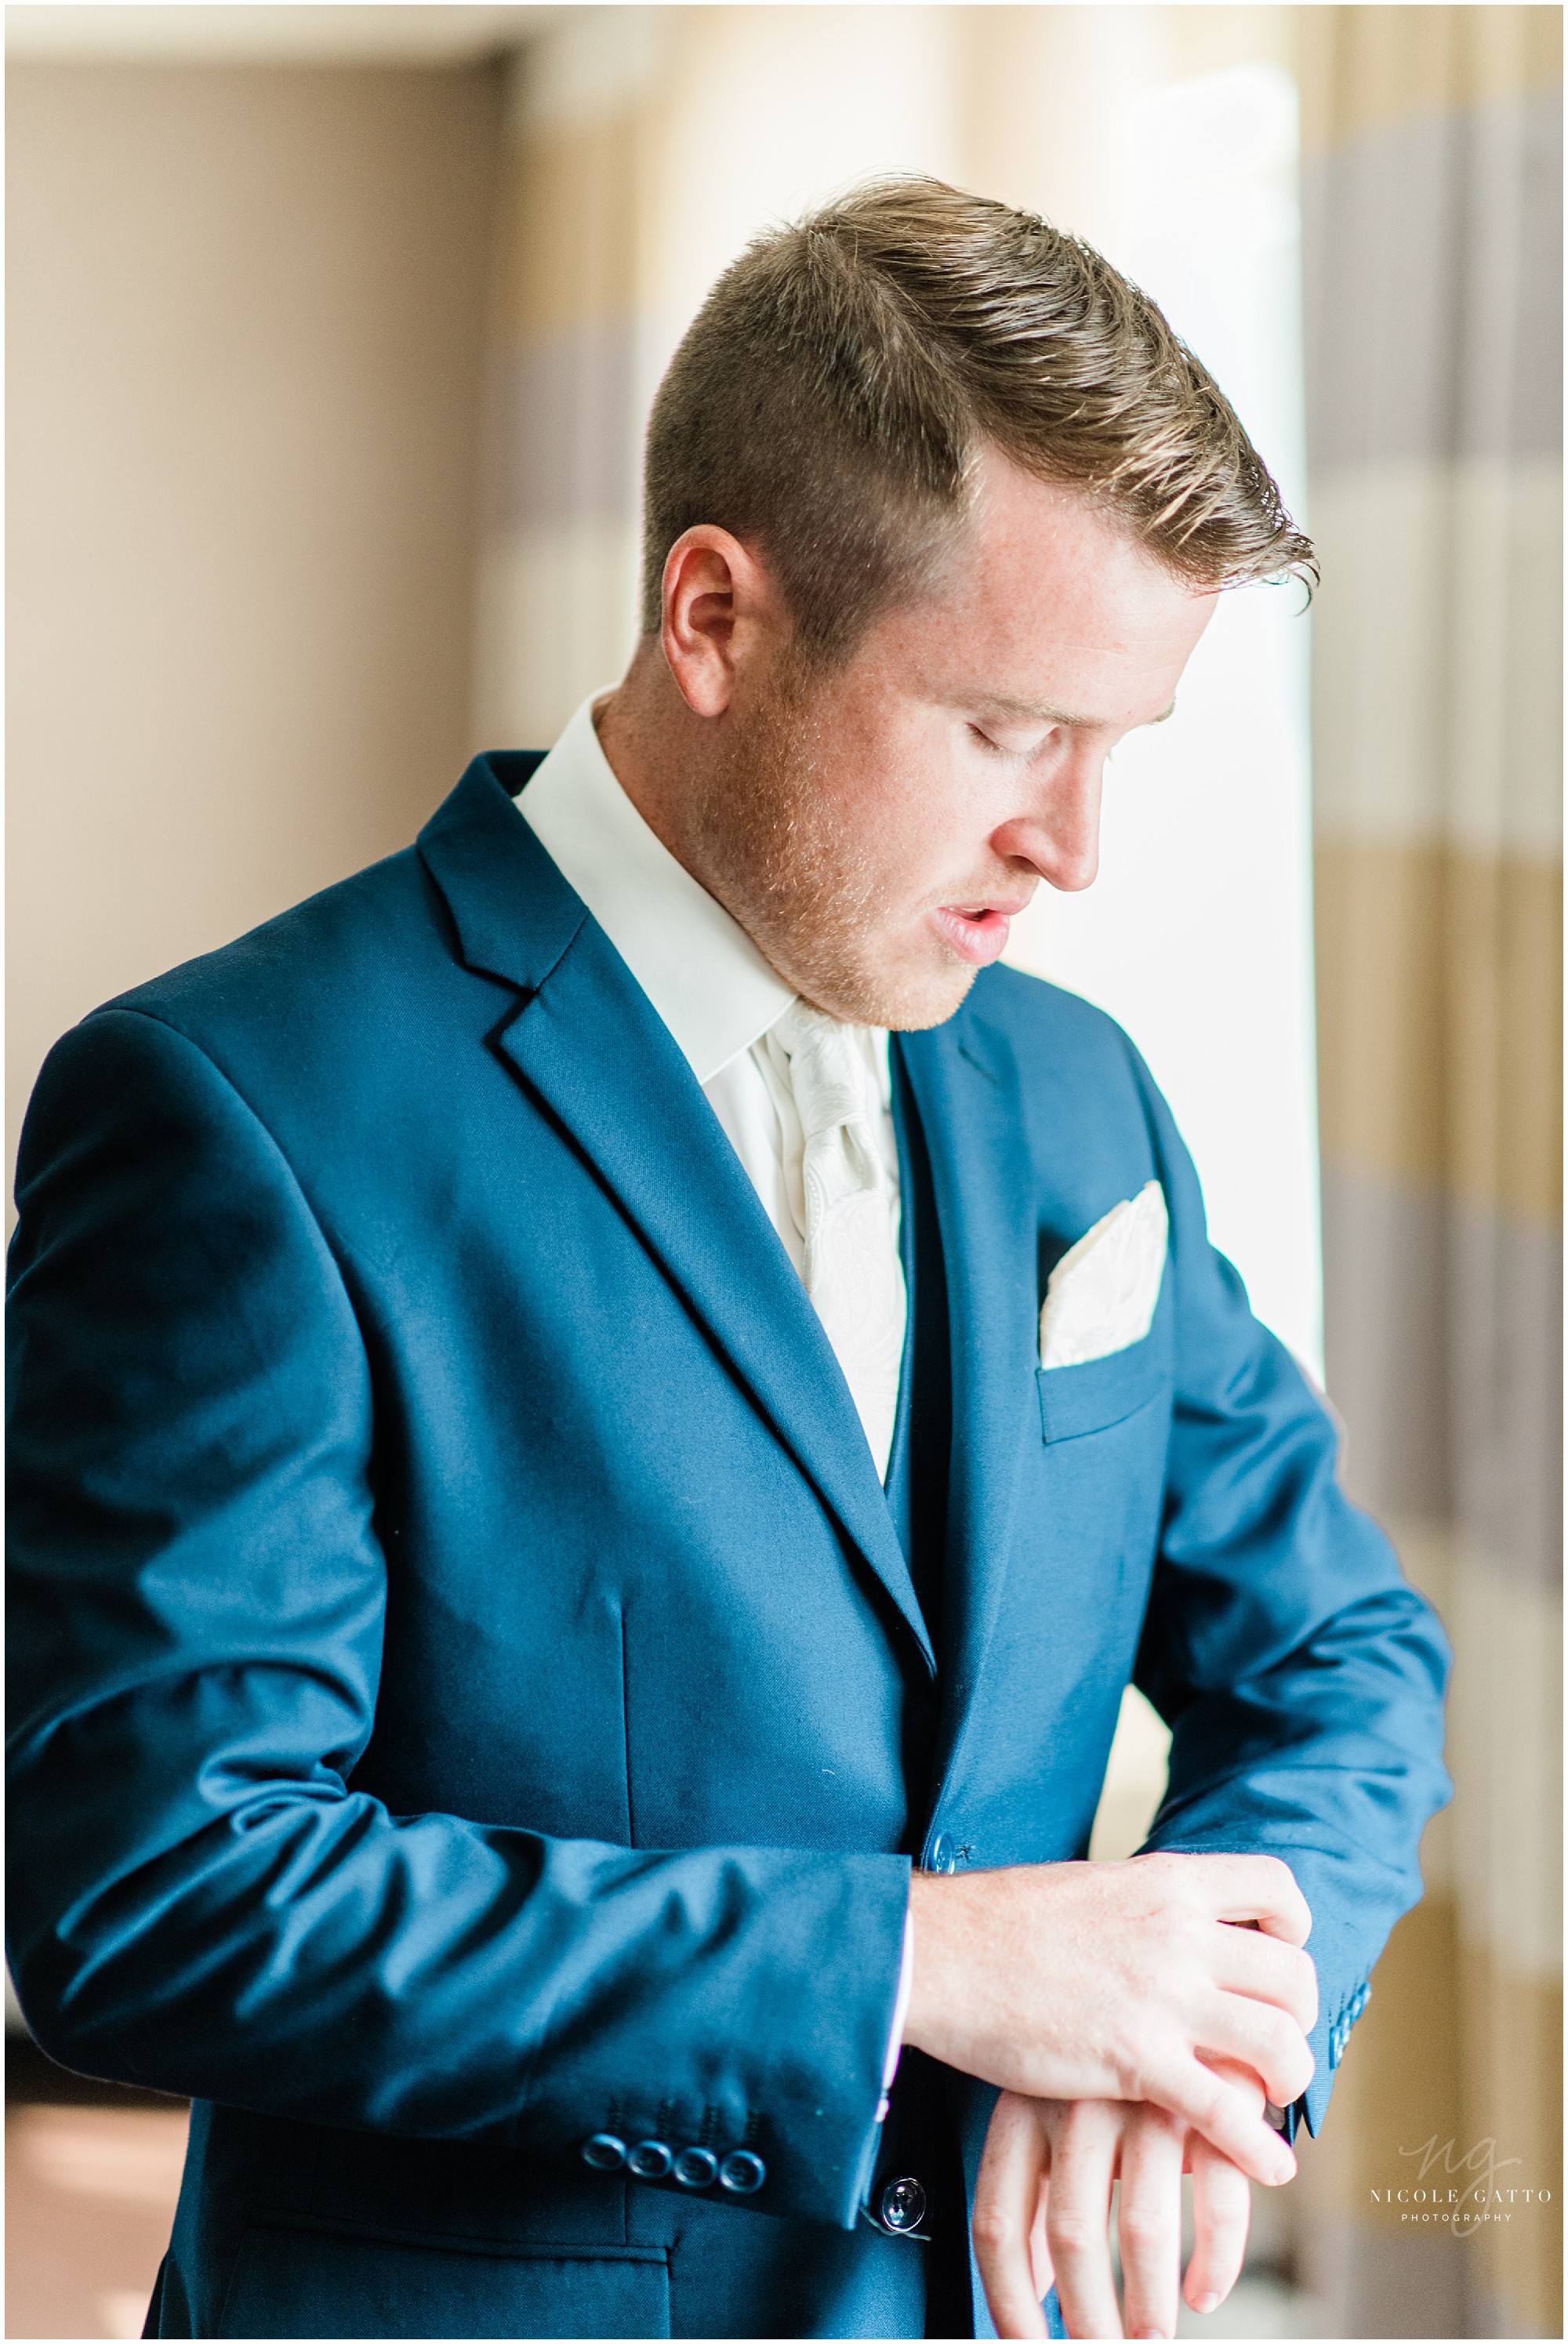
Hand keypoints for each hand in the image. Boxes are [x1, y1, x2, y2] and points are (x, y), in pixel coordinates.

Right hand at [903, 1852, 1314, 2184]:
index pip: (1276, 1888)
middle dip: (1299, 2017)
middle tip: (1275, 2044)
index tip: (1278, 1956)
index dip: (1293, 1928)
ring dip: (1290, 2079)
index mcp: (1166, 1882)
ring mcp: (1162, 1996)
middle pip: (1293, 1975)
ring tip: (1271, 2098)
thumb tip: (1169, 1927)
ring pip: (1278, 2042)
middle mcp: (1178, 1933)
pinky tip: (1267, 2164)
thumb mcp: (1091, 1888)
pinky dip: (1258, 2145)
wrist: (941, 1951)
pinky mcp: (1136, 2058)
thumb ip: (1144, 1908)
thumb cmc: (1000, 1922)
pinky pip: (1226, 2109)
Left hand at [972, 2080, 1264, 2339]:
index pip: (998, 2223)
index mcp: (1024, 2106)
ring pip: (1142, 2227)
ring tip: (1151, 2341)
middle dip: (1088, 2319)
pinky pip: (1217, 2202)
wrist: (1180, 1976)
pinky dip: (1216, 2261)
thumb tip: (1034, 2294)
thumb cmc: (1105, 2065)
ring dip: (1150, 2304)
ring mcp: (1149, 2098)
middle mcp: (1080, 2101)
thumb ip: (1037, 2196)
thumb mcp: (1050, 2111)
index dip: (1009, 2302)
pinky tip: (1204, 2292)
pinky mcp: (1216, 2100)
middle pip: (1070, 2235)